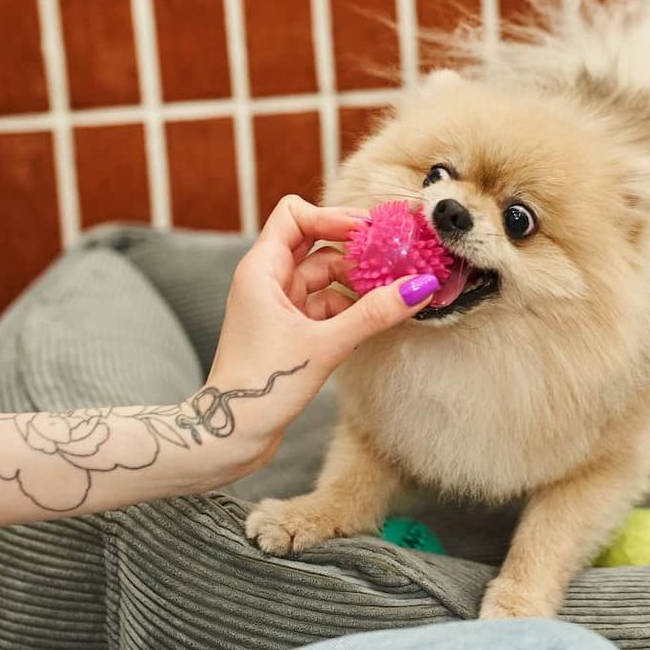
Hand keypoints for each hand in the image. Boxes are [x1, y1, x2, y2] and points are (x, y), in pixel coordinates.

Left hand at [200, 196, 436, 482]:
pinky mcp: (288, 329)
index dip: (333, 217)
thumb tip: (419, 286)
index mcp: (261, 270)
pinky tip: (376, 317)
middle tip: (394, 257)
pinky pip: (325, 303)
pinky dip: (350, 306)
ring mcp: (277, 305)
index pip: (296, 215)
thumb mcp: (325, 345)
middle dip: (355, 250)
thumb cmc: (262, 387)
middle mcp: (266, 280)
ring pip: (324, 276)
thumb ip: (374, 314)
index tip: (371, 232)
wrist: (231, 434)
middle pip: (316, 243)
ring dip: (357, 281)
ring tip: (393, 290)